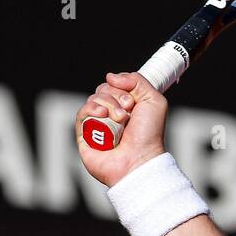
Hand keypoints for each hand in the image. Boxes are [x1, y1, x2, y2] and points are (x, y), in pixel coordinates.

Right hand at [75, 72, 167, 187]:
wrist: (139, 159)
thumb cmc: (149, 135)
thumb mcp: (154, 101)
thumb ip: (138, 81)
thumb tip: (111, 77)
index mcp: (126, 107)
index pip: (115, 85)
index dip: (122, 87)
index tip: (132, 101)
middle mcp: (111, 115)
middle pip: (103, 90)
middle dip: (115, 97)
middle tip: (127, 112)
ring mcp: (97, 124)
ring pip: (93, 99)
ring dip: (107, 104)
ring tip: (120, 119)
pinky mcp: (85, 135)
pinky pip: (81, 113)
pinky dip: (91, 110)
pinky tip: (102, 115)